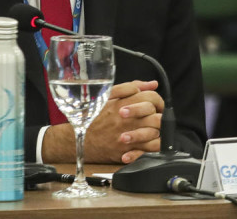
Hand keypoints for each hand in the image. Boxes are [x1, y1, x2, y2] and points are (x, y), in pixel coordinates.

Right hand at [43, 80, 164, 163]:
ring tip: (151, 129)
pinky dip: (153, 146)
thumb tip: (152, 84)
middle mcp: (128, 121)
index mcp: (124, 104)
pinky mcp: (127, 152)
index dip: (157, 100)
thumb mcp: (108, 97)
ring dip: (157, 130)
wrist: (77, 140)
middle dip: (159, 116)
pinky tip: (148, 142)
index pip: (152, 98)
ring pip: (156, 133)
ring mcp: (128, 137)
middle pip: (158, 116)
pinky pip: (150, 150)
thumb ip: (130, 88)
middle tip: (154, 117)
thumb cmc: (92, 118)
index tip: (155, 104)